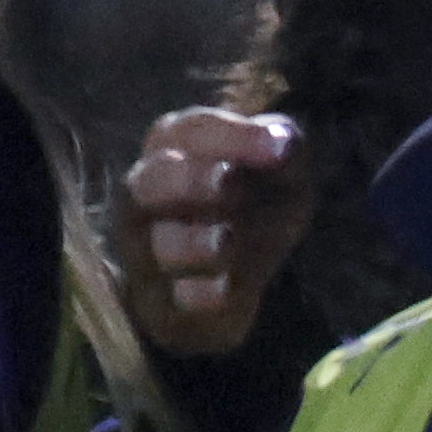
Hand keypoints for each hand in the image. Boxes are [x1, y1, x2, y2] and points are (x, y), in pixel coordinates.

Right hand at [120, 104, 310, 361]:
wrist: (238, 274)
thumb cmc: (255, 202)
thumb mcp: (279, 170)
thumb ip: (283, 149)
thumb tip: (283, 144)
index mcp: (174, 148)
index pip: (192, 132)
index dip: (233, 137)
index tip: (277, 149)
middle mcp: (148, 195)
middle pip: (151, 182)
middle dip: (190, 181)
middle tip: (229, 183)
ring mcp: (148, 249)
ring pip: (160, 244)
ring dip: (195, 242)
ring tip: (225, 240)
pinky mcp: (163, 300)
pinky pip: (174, 298)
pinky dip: (200, 293)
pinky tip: (227, 287)